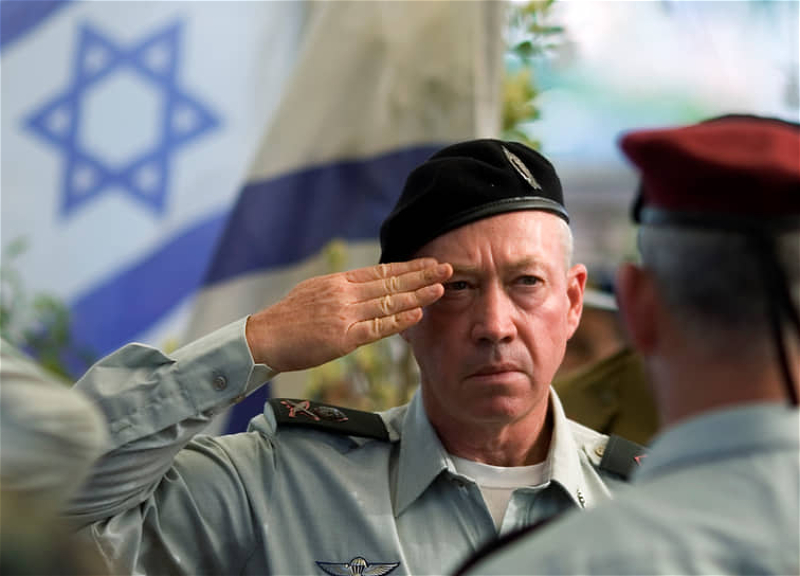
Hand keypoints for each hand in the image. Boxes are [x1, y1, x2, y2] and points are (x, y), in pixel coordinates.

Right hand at [245, 258, 451, 371]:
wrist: (264, 338)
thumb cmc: (287, 319)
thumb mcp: (313, 292)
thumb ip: (340, 289)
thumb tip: (361, 286)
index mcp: (338, 281)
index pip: (380, 271)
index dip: (407, 267)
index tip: (428, 262)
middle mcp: (344, 293)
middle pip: (390, 282)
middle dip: (421, 275)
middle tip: (446, 267)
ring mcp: (344, 314)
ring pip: (388, 302)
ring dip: (417, 294)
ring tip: (440, 287)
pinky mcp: (342, 338)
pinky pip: (377, 328)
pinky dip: (399, 321)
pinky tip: (418, 313)